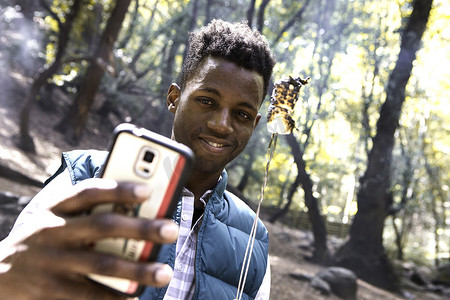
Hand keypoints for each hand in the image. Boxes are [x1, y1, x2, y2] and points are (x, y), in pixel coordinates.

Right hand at [0, 175, 177, 299]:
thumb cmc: (41, 239)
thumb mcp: (55, 218)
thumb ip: (86, 211)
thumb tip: (135, 208)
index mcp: (55, 208)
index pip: (88, 191)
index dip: (118, 189)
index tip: (148, 189)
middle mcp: (52, 232)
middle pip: (103, 227)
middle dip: (141, 228)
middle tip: (171, 230)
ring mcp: (51, 263)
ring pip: (102, 265)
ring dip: (137, 270)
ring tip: (165, 273)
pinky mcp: (51, 291)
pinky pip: (90, 296)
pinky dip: (116, 298)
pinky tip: (137, 298)